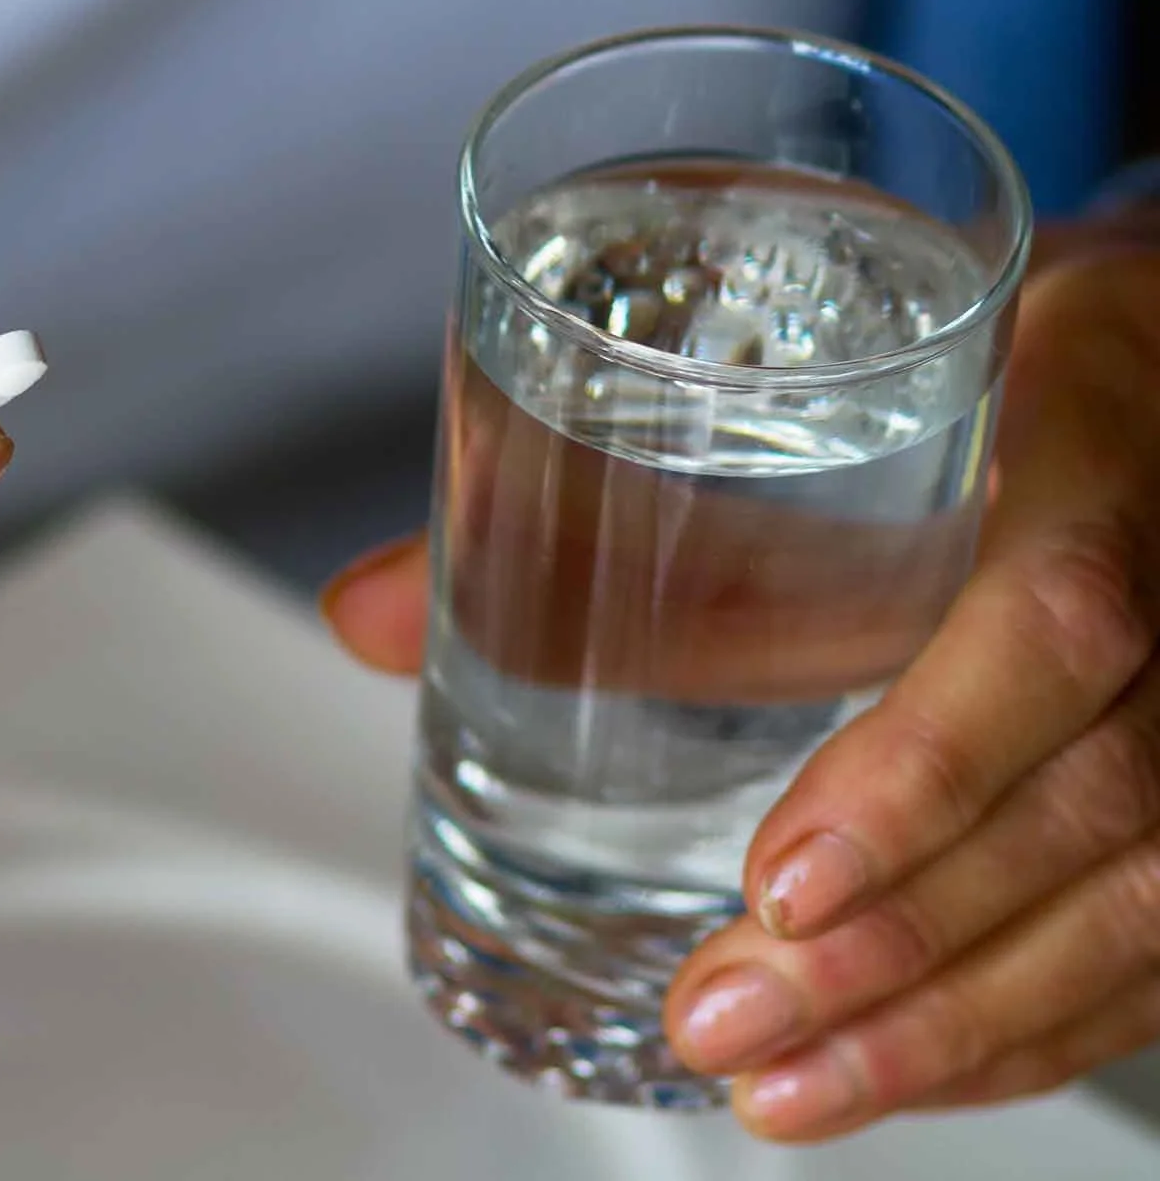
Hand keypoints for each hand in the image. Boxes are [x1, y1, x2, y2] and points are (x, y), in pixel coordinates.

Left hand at [324, 235, 1159, 1138]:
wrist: (1147, 360)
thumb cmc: (955, 357)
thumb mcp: (805, 373)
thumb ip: (586, 492)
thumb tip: (364, 612)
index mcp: (1096, 422)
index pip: (1057, 611)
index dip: (930, 762)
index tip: (780, 878)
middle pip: (1100, 795)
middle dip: (902, 942)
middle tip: (723, 1019)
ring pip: (1149, 898)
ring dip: (960, 1023)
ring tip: (784, 1089)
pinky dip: (1032, 1025)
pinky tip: (893, 1071)